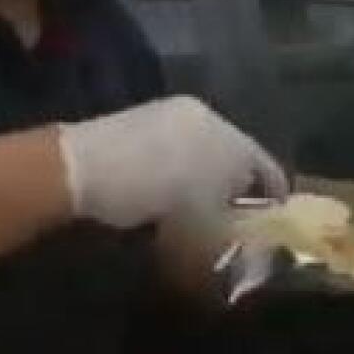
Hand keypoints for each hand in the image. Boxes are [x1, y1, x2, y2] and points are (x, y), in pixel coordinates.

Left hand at [58, 96, 288, 229]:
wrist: (81, 167)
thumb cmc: (149, 195)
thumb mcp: (198, 221)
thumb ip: (232, 226)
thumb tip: (251, 241)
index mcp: (231, 136)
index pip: (268, 168)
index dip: (273, 199)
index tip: (271, 224)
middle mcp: (209, 116)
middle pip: (238, 155)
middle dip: (239, 187)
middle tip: (234, 218)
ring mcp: (174, 112)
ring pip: (207, 149)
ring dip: (209, 177)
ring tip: (199, 207)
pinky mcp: (146, 116)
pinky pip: (180, 144)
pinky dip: (183, 165)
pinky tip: (167, 188)